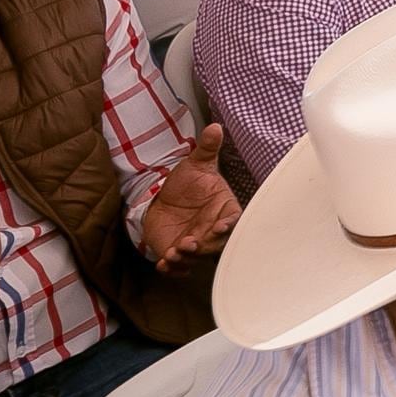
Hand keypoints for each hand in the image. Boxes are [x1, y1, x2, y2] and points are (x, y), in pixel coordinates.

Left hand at [136, 123, 242, 264]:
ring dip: (187, 259)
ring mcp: (197, 243)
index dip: (229, 225)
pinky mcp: (179, 253)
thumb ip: (207, 149)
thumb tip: (215, 127)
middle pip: (216, 244)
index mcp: (224, 209)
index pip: (233, 220)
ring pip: (197, 257)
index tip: (221, 227)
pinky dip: (173, 269)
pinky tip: (164, 265)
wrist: (162, 198)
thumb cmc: (186, 183)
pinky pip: (179, 266)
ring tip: (173, 253)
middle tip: (190, 243)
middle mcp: (213, 229)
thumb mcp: (195, 164)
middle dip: (204, 246)